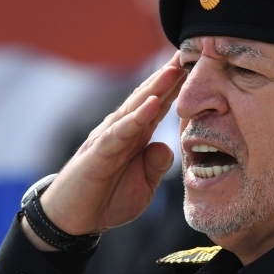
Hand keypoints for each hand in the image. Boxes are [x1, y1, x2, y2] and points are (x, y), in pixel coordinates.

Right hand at [23, 55, 185, 250]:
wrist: (75, 219)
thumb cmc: (108, 199)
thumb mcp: (144, 185)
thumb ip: (156, 165)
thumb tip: (167, 146)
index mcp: (137, 136)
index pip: (160, 105)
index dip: (178, 86)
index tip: (198, 66)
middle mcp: (123, 130)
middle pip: (149, 97)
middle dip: (169, 76)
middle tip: (190, 53)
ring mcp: (110, 138)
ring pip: (135, 107)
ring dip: (156, 88)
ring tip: (174, 69)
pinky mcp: (99, 153)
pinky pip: (121, 132)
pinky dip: (136, 117)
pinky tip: (152, 103)